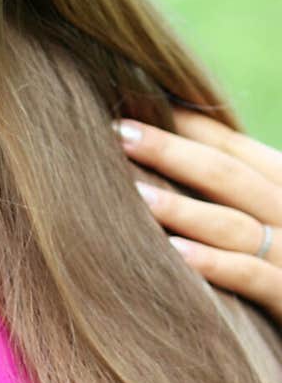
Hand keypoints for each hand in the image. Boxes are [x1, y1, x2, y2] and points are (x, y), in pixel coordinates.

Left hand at [114, 108, 281, 325]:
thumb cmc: (278, 269)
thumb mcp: (265, 222)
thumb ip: (227, 196)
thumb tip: (154, 160)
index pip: (233, 147)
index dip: (186, 124)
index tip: (135, 103)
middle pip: (228, 176)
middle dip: (172, 151)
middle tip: (118, 131)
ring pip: (235, 225)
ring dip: (182, 208)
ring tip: (132, 193)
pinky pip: (254, 279)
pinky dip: (215, 264)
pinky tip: (174, 254)